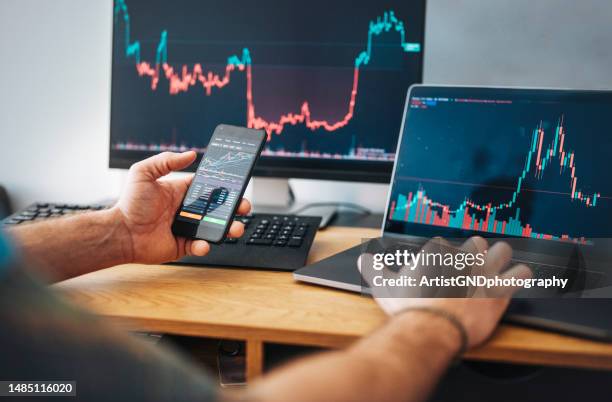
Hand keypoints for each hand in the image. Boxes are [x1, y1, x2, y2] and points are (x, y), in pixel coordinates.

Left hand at [112, 151, 250, 263]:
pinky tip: (202, 243)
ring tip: (236, 228)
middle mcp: (187, 210)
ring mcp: (187, 228)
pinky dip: (205, 246)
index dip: (224, 186)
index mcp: (182, 192)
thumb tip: (190, 154)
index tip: (236, 185)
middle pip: (219, 208)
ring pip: (216, 228)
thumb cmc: (129, 204)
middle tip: (244, 207)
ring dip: (229, 228)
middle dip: (235, 207)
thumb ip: (166, 160)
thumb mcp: (143, 173)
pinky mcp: (184, 245)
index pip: (209, 187)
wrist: (121, 233)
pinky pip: (201, 246)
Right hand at [358, 237, 530, 346]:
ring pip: (501, 252)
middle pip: (476, 243)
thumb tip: (364, 260)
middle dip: (476, 250)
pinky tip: (520, 276)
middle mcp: (462, 257)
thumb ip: (375, 269)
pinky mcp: (499, 290)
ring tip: (500, 261)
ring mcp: (483, 272)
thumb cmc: (408, 308)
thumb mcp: (384, 287)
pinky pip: (519, 275)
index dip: (441, 255)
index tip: (438, 267)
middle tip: (473, 260)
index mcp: (436, 252)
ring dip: (501, 256)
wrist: (430, 328)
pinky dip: (520, 275)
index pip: (442, 244)